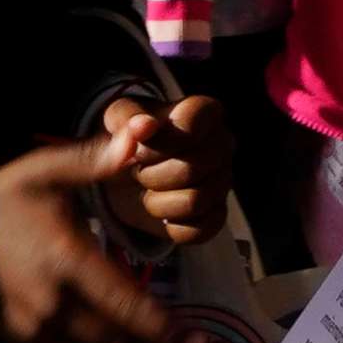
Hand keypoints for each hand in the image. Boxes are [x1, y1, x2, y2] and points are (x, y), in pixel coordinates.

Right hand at [0, 125, 178, 342]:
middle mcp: (54, 302)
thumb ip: (95, 160)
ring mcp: (35, 327)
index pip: (129, 305)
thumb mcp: (45, 171)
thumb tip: (140, 135)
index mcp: (68, 258)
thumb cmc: (0, 201)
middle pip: (118, 342)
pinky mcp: (21, 340)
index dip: (166, 330)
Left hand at [100, 92, 233, 248]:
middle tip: (140, 171)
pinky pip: (197, 231)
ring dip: (157, 202)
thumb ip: (126, 119)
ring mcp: (224, 182)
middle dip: (152, 176)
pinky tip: (162, 211)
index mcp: (205, 112)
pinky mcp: (217, 215)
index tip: (138, 149)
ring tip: (149, 190)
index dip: (155, 145)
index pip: (189, 127)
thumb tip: (144, 126)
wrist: (127, 172)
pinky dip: (169, 226)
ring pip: (194, 202)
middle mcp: (223, 144)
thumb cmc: (130, 137)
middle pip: (191, 169)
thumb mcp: (118, 119)